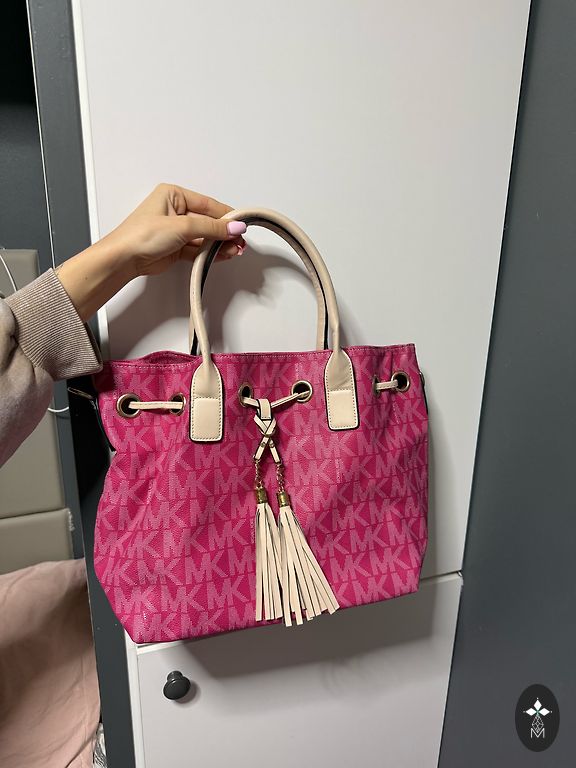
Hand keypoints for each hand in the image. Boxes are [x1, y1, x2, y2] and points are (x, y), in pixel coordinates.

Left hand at [101, 183, 246, 276]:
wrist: (124, 259)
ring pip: (204, 237)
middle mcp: (175, 210)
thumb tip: (234, 226)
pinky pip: (198, 249)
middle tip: (239, 242)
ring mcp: (176, 230)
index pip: (208, 204)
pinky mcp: (176, 247)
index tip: (242, 225)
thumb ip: (211, 227)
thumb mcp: (182, 226)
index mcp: (174, 195)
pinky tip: (222, 256)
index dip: (226, 216)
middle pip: (208, 221)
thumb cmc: (141, 235)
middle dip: (224, 233)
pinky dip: (210, 254)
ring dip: (219, 245)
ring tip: (234, 251)